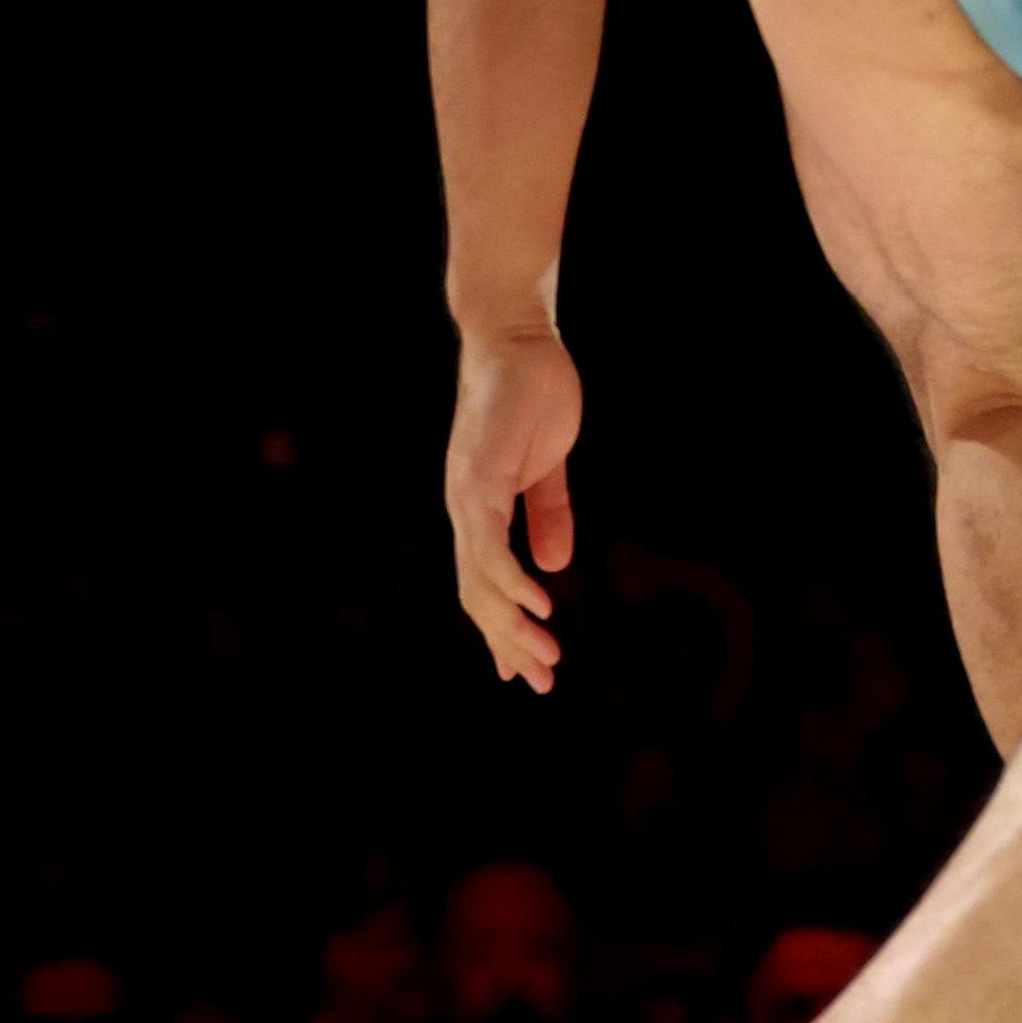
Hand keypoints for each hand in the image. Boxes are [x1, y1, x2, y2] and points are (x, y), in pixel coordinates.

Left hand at [446, 328, 577, 691]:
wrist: (519, 341)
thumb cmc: (534, 395)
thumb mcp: (550, 466)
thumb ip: (549, 513)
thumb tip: (555, 565)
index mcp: (481, 509)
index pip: (485, 584)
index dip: (503, 629)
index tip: (524, 670)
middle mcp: (465, 510)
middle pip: (478, 595)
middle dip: (509, 642)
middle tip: (541, 682)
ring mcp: (468, 497)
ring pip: (481, 581)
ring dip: (512, 624)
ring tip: (545, 658)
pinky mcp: (480, 479)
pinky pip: (491, 544)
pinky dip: (511, 580)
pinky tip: (539, 603)